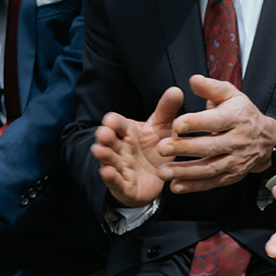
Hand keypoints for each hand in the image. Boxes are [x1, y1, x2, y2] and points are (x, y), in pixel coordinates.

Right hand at [91, 86, 181, 206]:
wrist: (157, 178)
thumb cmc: (156, 148)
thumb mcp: (163, 128)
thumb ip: (167, 110)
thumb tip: (176, 90)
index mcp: (127, 131)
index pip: (117, 123)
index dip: (113, 122)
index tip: (111, 121)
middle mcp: (120, 148)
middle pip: (108, 140)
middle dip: (104, 137)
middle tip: (103, 134)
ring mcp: (119, 166)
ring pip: (108, 160)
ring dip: (104, 155)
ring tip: (100, 150)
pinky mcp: (123, 186)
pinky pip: (115, 182)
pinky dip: (110, 177)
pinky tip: (107, 172)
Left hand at [154, 75, 275, 193]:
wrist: (266, 139)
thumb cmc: (242, 113)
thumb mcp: (231, 95)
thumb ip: (211, 87)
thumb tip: (193, 80)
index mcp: (236, 118)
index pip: (215, 121)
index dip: (196, 123)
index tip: (176, 125)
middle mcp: (238, 141)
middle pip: (210, 146)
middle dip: (184, 148)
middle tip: (161, 148)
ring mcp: (235, 161)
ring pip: (209, 168)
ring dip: (185, 172)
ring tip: (163, 171)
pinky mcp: (232, 176)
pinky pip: (212, 183)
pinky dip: (193, 186)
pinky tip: (175, 186)